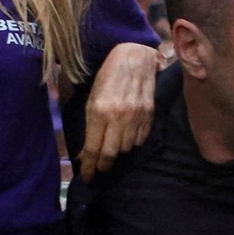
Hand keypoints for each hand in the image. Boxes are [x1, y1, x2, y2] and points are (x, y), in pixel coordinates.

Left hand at [79, 42, 159, 178]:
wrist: (134, 58)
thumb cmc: (107, 77)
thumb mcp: (92, 99)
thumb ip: (90, 126)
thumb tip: (84, 154)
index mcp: (99, 111)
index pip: (93, 148)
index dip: (89, 166)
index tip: (86, 177)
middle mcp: (118, 116)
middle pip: (111, 154)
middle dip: (103, 165)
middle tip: (99, 168)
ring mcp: (136, 117)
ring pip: (126, 148)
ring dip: (117, 151)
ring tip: (112, 145)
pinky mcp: (150, 115)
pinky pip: (140, 140)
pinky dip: (132, 142)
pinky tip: (126, 135)